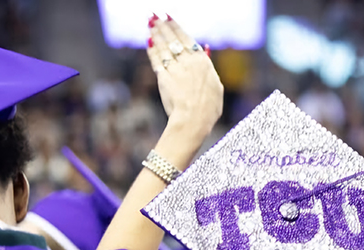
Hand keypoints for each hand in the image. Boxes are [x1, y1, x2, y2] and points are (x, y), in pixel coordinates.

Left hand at [147, 16, 222, 137]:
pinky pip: (156, 60)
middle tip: (154, 16)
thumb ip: (208, 67)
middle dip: (163, 26)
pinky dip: (152, 50)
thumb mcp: (216, 87)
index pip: (187, 39)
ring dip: (156, 34)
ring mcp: (175, 70)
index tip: (169, 18)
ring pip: (164, 47)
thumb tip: (205, 50)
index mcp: (203, 63)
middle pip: (173, 39)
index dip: (177, 27)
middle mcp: (188, 62)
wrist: (194, 120)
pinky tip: (147, 43)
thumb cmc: (208, 108)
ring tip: (150, 24)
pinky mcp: (164, 78)